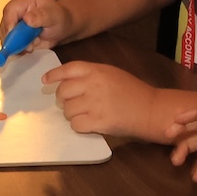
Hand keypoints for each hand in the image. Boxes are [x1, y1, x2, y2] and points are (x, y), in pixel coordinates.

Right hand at [0, 0, 68, 51]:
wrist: (62, 27)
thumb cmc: (59, 17)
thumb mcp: (54, 15)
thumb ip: (41, 16)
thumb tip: (27, 19)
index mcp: (23, 2)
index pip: (10, 11)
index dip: (9, 24)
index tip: (13, 37)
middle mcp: (15, 13)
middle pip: (5, 25)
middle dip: (14, 39)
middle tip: (27, 46)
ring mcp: (14, 25)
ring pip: (6, 37)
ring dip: (18, 45)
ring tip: (32, 46)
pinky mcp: (15, 36)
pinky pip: (11, 45)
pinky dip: (19, 49)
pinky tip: (30, 48)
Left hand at [42, 60, 166, 140]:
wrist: (150, 109)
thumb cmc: (132, 92)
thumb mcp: (112, 74)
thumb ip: (91, 75)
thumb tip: (66, 82)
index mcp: (97, 70)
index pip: (68, 69)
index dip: (54, 75)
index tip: (45, 80)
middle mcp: (93, 85)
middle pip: (63, 92)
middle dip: (64, 100)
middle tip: (73, 104)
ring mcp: (95, 103)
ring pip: (67, 110)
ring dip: (72, 114)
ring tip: (86, 114)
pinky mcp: (98, 121)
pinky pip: (76, 124)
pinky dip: (79, 126)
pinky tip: (90, 124)